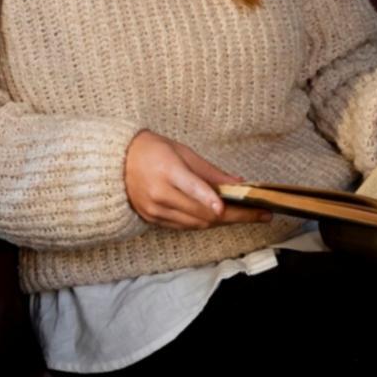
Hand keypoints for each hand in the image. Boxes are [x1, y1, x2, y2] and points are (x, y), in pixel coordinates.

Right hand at [124, 130, 272, 229]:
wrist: (117, 163)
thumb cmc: (152, 150)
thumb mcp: (182, 152)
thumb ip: (210, 172)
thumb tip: (238, 183)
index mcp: (167, 171)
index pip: (191, 188)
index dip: (209, 199)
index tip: (225, 207)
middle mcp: (159, 194)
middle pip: (200, 212)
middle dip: (233, 215)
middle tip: (260, 214)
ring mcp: (155, 210)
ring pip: (196, 223)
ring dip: (222, 221)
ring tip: (247, 215)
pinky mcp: (153, 220)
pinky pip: (185, 226)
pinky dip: (204, 222)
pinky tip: (221, 217)